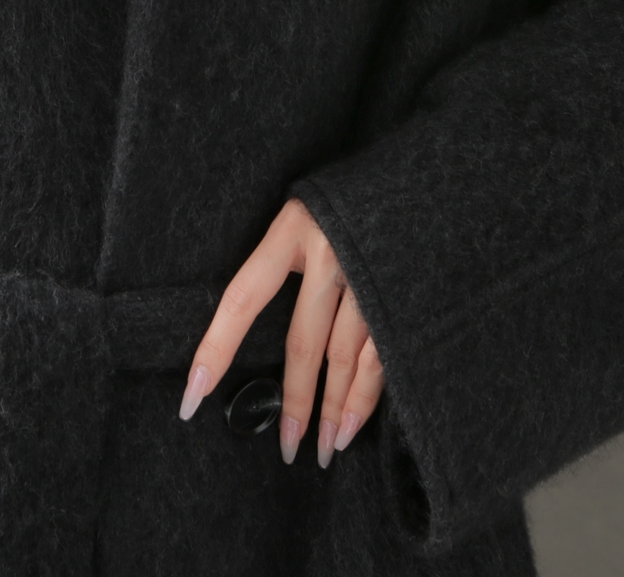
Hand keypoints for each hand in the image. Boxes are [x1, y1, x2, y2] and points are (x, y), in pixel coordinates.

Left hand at [179, 199, 383, 467]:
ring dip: (334, 410)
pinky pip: (381, 358)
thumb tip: (248, 317)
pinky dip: (367, 397)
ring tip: (323, 449)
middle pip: (304, 343)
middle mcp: (330, 253)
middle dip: (293, 401)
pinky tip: (353, 424)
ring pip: (345, 358)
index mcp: (292, 227)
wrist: (432, 173)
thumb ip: (284, 254)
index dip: (215, 348)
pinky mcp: (403, 296)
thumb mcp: (309, 204)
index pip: (242, 297)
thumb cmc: (355, 193)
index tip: (191, 397)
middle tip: (284, 446)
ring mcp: (370, 276)